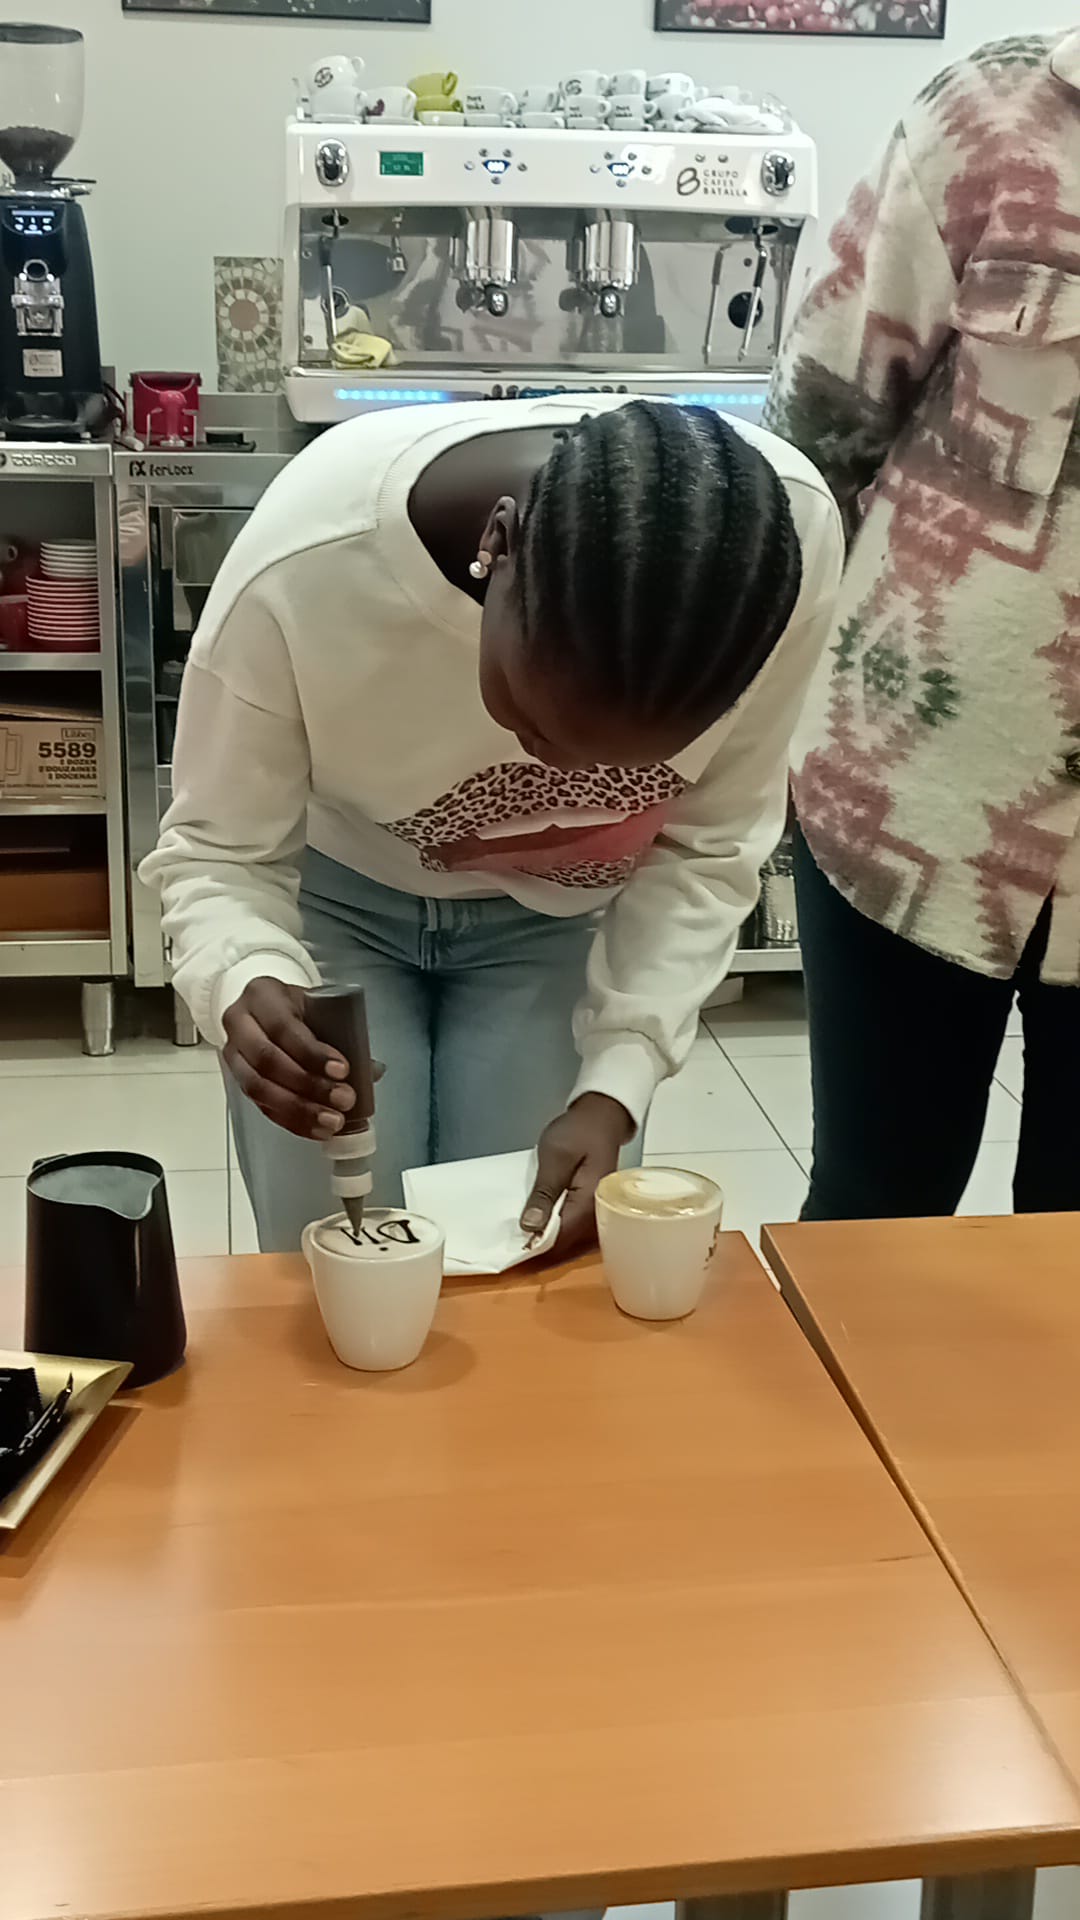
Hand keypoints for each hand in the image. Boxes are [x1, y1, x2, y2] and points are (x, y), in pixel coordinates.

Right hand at [223, 977, 356, 1140]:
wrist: (265, 1010)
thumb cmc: (296, 1009)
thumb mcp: (317, 1007)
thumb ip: (343, 1034)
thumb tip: (372, 1071)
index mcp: (262, 996)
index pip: (283, 1027)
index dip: (312, 1053)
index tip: (343, 1070)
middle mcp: (240, 1023)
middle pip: (268, 1061)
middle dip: (309, 1085)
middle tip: (344, 1099)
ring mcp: (233, 1054)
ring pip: (259, 1088)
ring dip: (299, 1110)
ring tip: (332, 1121)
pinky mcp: (236, 1080)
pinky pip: (260, 1106)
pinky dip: (291, 1121)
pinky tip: (315, 1130)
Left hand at [521, 1093, 634, 1256]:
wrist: (602, 1116)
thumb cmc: (578, 1131)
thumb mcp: (555, 1157)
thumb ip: (544, 1193)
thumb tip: (531, 1228)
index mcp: (589, 1204)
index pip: (560, 1240)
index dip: (535, 1250)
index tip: (509, 1255)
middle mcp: (598, 1216)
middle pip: (568, 1247)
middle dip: (540, 1254)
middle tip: (510, 1253)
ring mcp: (599, 1214)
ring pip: (572, 1243)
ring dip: (548, 1247)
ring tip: (522, 1245)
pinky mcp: (594, 1209)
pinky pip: (576, 1232)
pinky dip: (558, 1235)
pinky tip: (541, 1233)